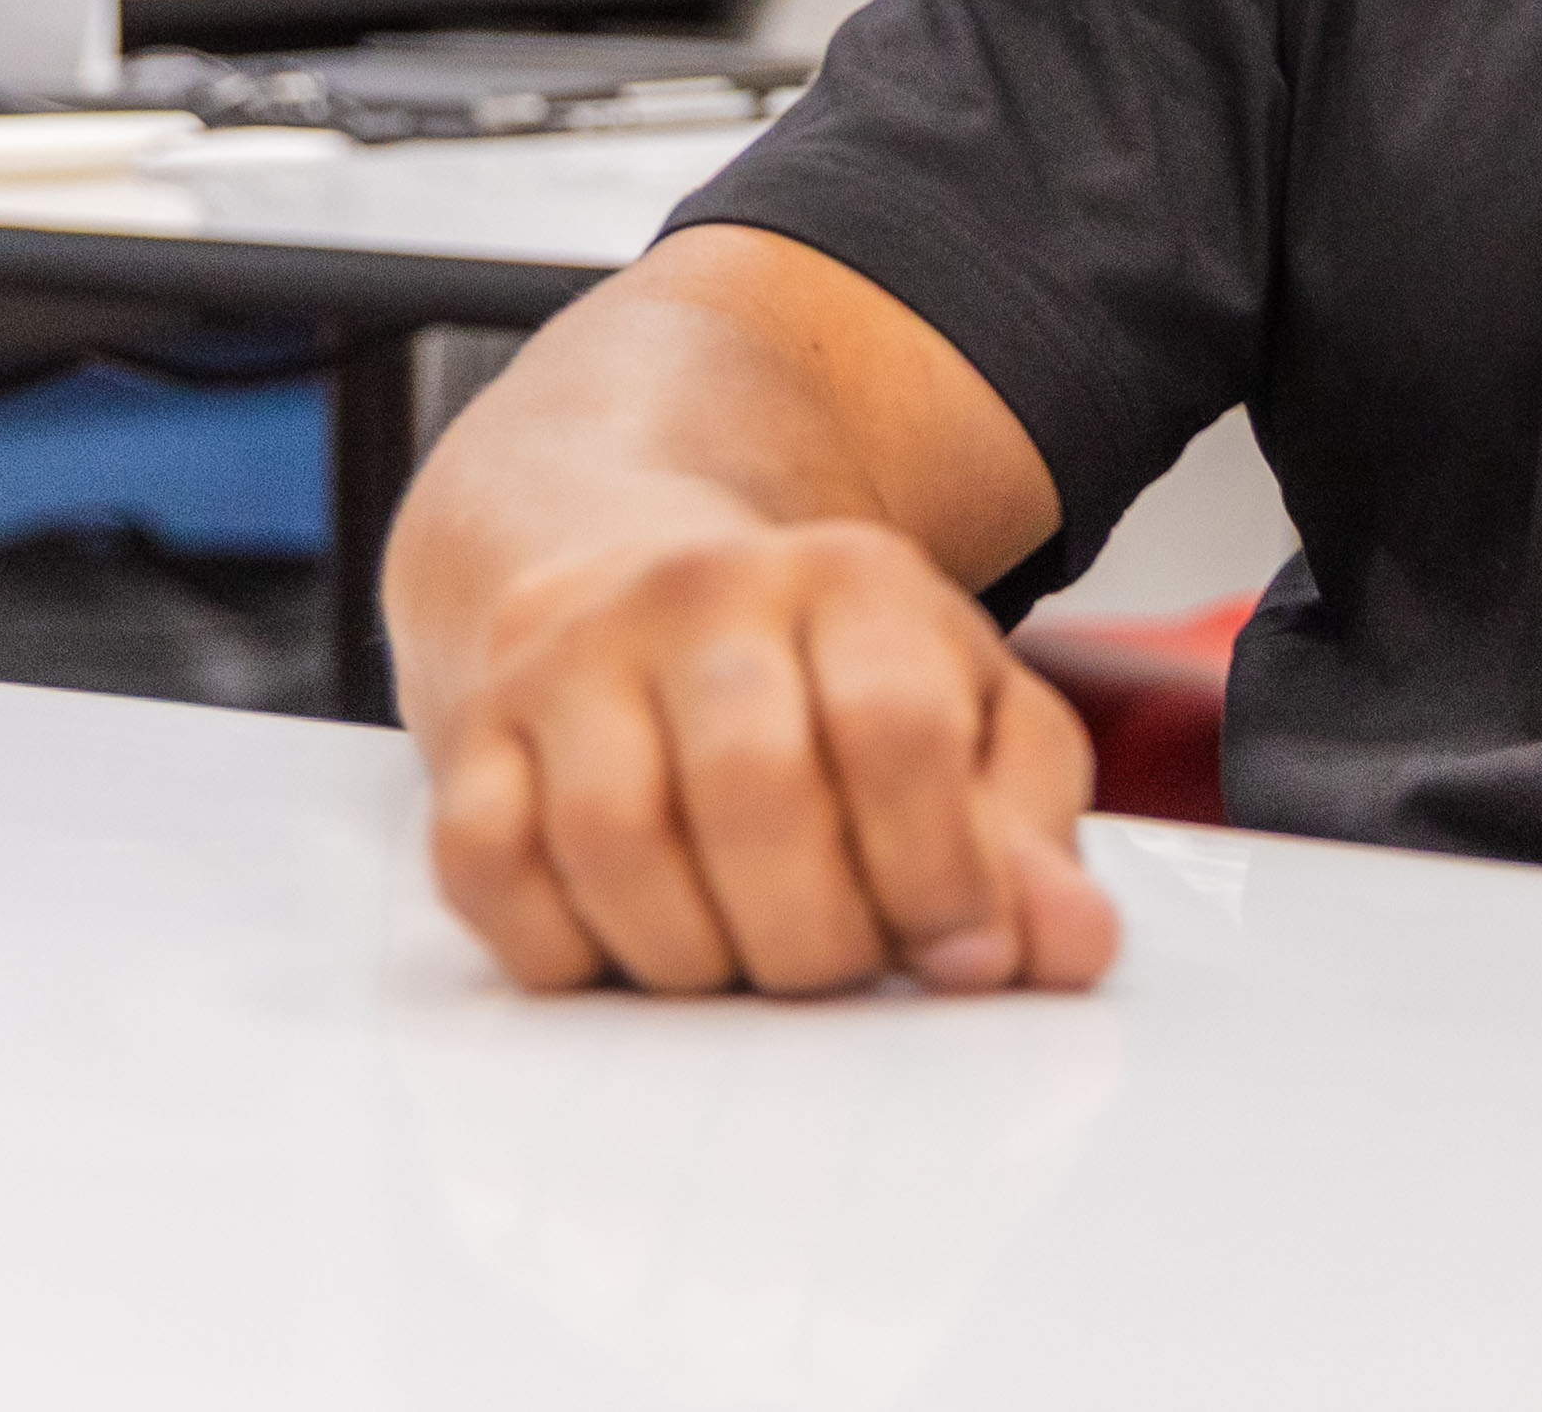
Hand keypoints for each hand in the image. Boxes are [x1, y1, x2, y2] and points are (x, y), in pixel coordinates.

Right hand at [418, 516, 1123, 1001]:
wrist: (641, 588)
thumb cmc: (836, 688)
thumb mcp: (972, 729)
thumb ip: (1030, 839)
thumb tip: (1070, 945)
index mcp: (851, 576)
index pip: (895, 730)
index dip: (939, 876)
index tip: (958, 954)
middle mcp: (699, 590)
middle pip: (754, 792)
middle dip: (813, 935)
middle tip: (836, 965)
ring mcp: (569, 655)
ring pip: (614, 841)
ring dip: (694, 954)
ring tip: (741, 959)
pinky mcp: (471, 733)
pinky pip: (490, 872)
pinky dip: (567, 950)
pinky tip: (632, 943)